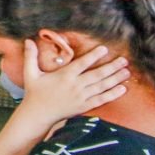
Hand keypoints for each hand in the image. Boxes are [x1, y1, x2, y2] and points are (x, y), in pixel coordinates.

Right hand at [10, 42, 128, 138]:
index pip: (82, 63)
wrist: (38, 114)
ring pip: (102, 86)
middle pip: (97, 75)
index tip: (104, 49)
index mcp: (64, 76)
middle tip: (124, 60)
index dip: (94, 56)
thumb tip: (27, 40)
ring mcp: (81, 97)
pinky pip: (101, 100)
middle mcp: (75, 86)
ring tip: (127, 72)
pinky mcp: (84, 106)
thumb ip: (30, 56)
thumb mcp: (30, 74)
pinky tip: (122, 89)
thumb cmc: (35, 92)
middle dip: (112, 67)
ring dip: (115, 79)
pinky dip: (113, 94)